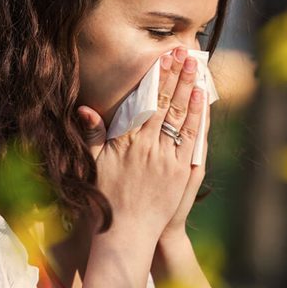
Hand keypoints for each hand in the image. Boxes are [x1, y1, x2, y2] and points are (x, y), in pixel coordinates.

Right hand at [76, 47, 205, 240]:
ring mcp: (167, 158)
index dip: (156, 78)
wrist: (127, 234)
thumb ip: (92, 135)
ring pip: (180, 116)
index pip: (144, 102)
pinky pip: (191, 138)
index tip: (163, 58)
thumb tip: (86, 109)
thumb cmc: (106, 199)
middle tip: (184, 53)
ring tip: (195, 68)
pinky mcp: (181, 171)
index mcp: (126, 142)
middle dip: (175, 76)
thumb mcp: (93, 165)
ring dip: (189, 89)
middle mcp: (148, 146)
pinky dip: (197, 116)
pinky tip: (200, 99)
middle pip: (165, 103)